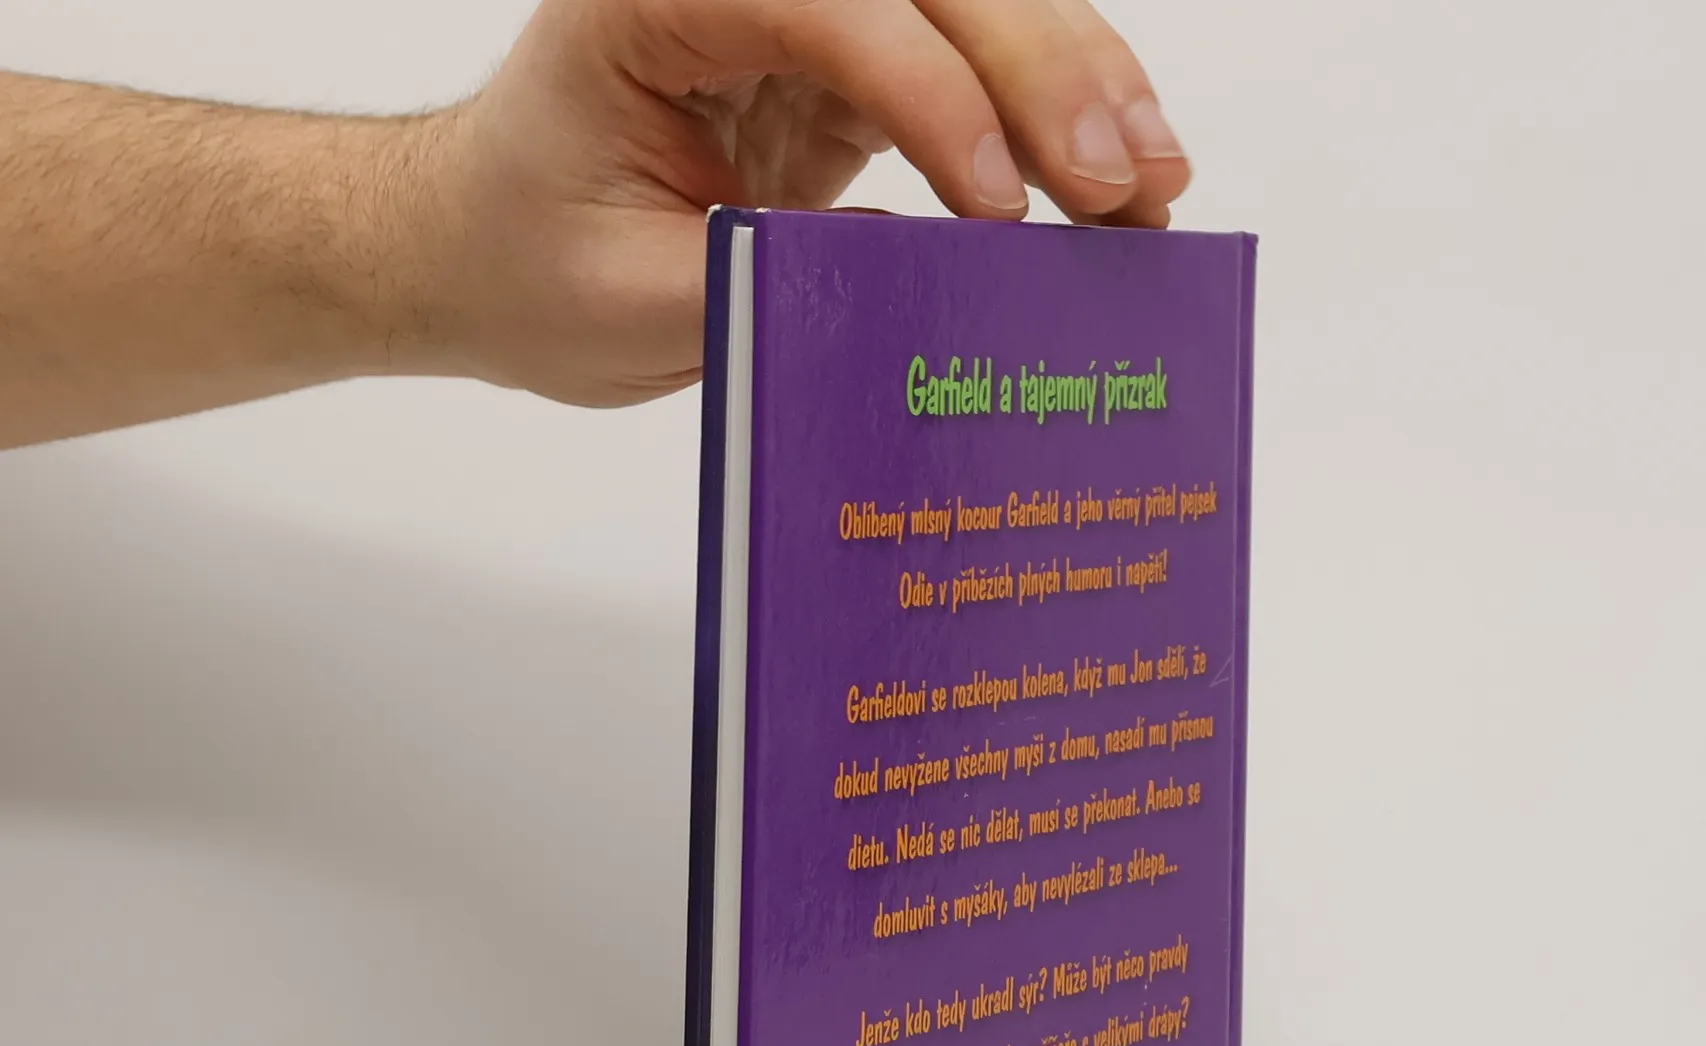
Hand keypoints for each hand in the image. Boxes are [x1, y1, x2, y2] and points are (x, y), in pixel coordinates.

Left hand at [405, 0, 1190, 406]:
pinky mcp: (856, 76)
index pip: (824, 4)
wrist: (494, 250)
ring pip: (977, 10)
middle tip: (1125, 184)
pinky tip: (1113, 185)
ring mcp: (813, 19)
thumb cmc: (530, 259)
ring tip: (1153, 186)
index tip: (998, 208)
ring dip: (1078, 88)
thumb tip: (922, 276)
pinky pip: (977, 76)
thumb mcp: (630, 296)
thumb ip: (765, 279)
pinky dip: (1049, 130)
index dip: (931, 96)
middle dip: (1042, 74)